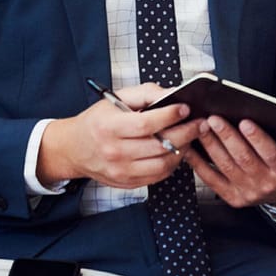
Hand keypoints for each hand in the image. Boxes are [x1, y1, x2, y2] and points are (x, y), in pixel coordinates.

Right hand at [37, 83, 198, 188]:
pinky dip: (172, 163)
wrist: (74, 149)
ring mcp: (121, 171)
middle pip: (158, 146)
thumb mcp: (116, 99)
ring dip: (182, 150)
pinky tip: (177, 150)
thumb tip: (173, 93)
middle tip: (200, 123)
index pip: (145, 124)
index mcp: (109, 127)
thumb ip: (145, 93)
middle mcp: (114, 152)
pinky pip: (158, 176)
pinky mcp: (127, 183)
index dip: (169, 116)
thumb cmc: (97, 121)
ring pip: (162, 164)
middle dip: (186, 133)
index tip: (186, 108)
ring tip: (191, 136)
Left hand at [186, 116, 275, 207]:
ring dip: (211, 146)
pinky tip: (191, 148)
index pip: (270, 154)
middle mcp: (265, 184)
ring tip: (202, 126)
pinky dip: (199, 164)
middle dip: (227, 136)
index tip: (246, 121)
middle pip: (243, 158)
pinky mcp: (232, 198)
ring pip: (225, 166)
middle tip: (214, 118)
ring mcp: (247, 192)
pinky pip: (212, 179)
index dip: (257, 138)